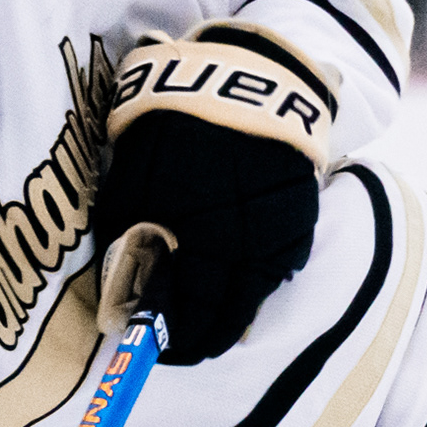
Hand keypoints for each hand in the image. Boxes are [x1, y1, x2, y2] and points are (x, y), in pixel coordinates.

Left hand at [92, 26, 328, 362]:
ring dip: (234, 317)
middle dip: (204, 338)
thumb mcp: (132, 174)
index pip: (186, 310)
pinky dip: (262, 281)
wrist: (242, 75)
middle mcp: (239, 240)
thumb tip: (124, 285)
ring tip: (215, 330)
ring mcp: (276, 229)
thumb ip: (128, 230)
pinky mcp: (302, 214)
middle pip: (225, 313)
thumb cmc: (171, 122)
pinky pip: (284, 264)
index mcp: (192, 233)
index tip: (160, 351)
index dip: (173, 340)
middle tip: (188, 350)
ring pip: (257, 294)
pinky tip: (244, 288)